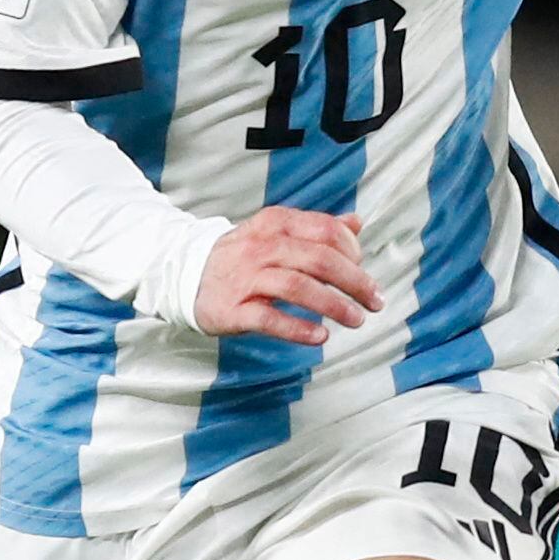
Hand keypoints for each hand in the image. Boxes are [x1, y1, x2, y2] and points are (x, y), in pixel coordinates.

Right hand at [189, 207, 376, 345]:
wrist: (183, 274)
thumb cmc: (241, 256)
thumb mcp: (275, 232)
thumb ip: (316, 228)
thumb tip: (357, 222)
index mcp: (275, 224)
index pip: (326, 231)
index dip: (353, 252)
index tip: (364, 272)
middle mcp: (261, 247)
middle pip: (319, 259)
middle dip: (354, 281)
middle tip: (375, 301)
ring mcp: (246, 278)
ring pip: (297, 287)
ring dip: (333, 305)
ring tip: (355, 320)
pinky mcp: (232, 309)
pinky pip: (269, 318)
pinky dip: (297, 328)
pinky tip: (320, 337)